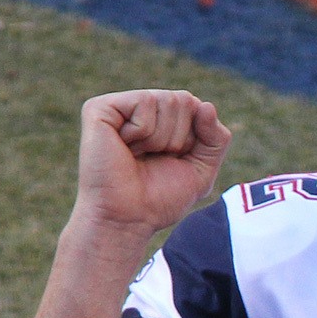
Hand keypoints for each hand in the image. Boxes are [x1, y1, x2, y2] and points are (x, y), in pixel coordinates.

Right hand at [72, 89, 232, 239]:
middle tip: (155, 158)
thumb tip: (207, 105)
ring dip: (161, 138)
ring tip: (138, 154)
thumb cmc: (161, 198)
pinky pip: (145, 102)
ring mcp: (120, 106)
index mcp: (163, 120)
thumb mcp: (202, 169)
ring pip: (168, 100)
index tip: (175, 160)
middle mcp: (141, 108)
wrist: (129, 218)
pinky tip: (125, 146)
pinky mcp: (100, 107)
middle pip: (185, 99)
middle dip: (180, 137)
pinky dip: (143, 132)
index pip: (199, 107)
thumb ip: (216, 139)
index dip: (197, 139)